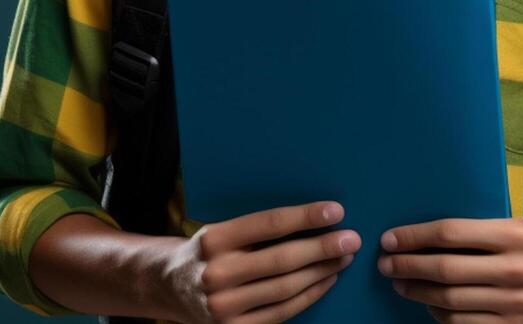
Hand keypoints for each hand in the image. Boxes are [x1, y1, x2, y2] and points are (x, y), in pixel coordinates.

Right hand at [162, 200, 360, 323]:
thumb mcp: (221, 229)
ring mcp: (224, 306)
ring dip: (321, 272)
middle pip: (282, 259)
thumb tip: (314, 216)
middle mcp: (217, 273)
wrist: (169, 287)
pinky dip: (309, 295)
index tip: (336, 210)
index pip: (269, 224)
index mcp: (215, 239)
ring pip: (286, 288)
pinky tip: (326, 280)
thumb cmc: (208, 251)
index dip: (306, 217)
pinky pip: (282, 312)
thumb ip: (257, 227)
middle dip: (323, 248)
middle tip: (352, 238)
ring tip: (344, 258)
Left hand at [376, 216, 522, 322]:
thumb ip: (470, 228)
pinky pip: (460, 323)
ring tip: (400, 282)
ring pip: (449, 300)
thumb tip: (411, 234)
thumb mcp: (507, 223)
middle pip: (446, 270)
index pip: (450, 232)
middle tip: (385, 263)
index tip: (389, 239)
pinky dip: (437, 312)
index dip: (414, 237)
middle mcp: (518, 269)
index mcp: (515, 234)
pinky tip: (429, 301)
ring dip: (416, 291)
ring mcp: (516, 304)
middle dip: (407, 266)